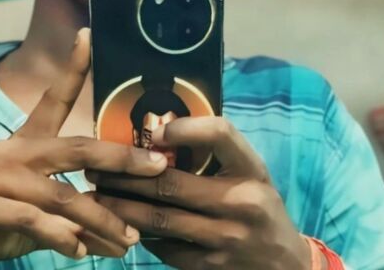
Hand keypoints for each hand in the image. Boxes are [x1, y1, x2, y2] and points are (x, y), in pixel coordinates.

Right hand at [0, 29, 167, 269]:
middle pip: (76, 148)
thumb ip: (62, 216)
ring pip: (61, 193)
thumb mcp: (25, 215)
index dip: (74, 66)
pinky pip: (30, 219)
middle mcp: (11, 151)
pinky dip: (60, 236)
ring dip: (99, 219)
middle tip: (155, 167)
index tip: (89, 34)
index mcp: (23, 143)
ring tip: (127, 240)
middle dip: (121, 158)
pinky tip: (78, 250)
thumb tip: (107, 231)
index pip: (53, 97)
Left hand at [90, 116, 309, 269]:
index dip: (185, 128)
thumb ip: (217, 152)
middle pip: (173, 183)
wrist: (286, 266)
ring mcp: (225, 239)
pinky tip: (119, 222)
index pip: (221, 135)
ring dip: (123, 206)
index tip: (155, 130)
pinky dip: (140, 233)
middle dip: (128, 175)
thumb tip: (162, 131)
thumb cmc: (260, 206)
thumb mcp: (251, 172)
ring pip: (161, 219)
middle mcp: (241, 202)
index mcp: (252, 170)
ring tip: (97, 194)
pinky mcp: (211, 268)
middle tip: (98, 166)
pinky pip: (166, 248)